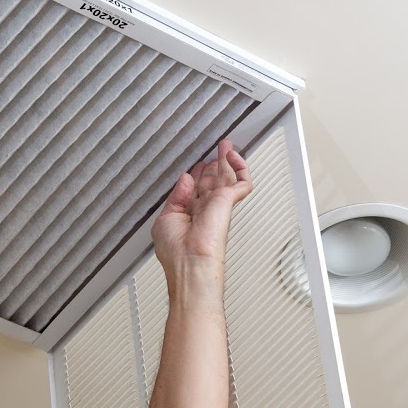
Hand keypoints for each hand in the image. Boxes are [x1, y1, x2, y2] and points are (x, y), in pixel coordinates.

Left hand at [151, 138, 251, 280]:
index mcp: (189, 214)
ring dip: (226, 160)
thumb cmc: (175, 251)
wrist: (189, 262)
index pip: (196, 190)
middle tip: (217, 150)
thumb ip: (175, 197)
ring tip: (226, 145)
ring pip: (227, 178)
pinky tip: (233, 156)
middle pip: (212, 181)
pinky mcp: (227, 202)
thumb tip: (185, 178)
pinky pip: (242, 182)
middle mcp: (205, 209)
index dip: (197, 175)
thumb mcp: (165, 218)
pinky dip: (240, 167)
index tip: (197, 165)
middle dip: (214, 164)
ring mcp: (217, 205)